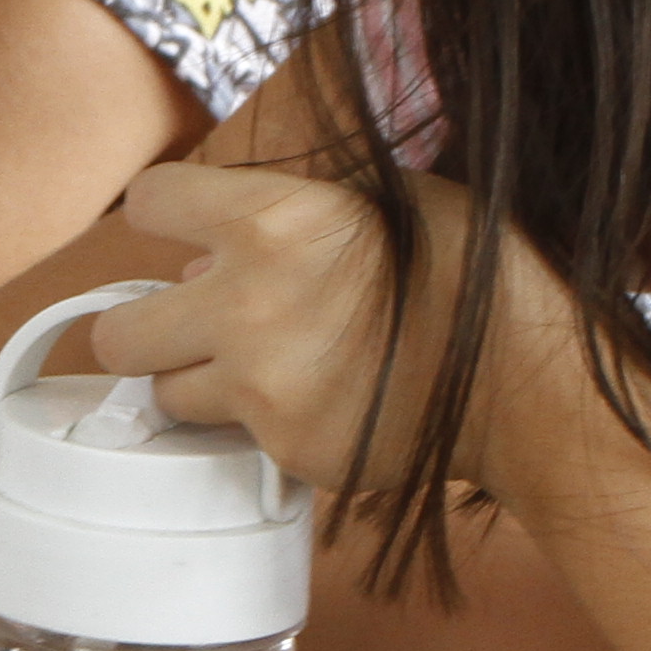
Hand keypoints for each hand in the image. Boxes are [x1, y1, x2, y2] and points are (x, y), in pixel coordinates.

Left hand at [106, 159, 612, 509]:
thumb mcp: (390, 199)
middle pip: (118, 332)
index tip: (183, 228)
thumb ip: (291, 207)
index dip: (166, 214)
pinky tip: (328, 400)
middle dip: (147, 326)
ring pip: (169, 395)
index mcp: (271, 220)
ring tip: (264, 367)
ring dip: (201, 381)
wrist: (531, 381)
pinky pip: (242, 438)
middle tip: (190, 324)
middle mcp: (246, 306)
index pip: (147, 204)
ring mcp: (262, 390)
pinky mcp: (287, 451)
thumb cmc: (475, 273)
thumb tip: (215, 242)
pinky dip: (269, 424)